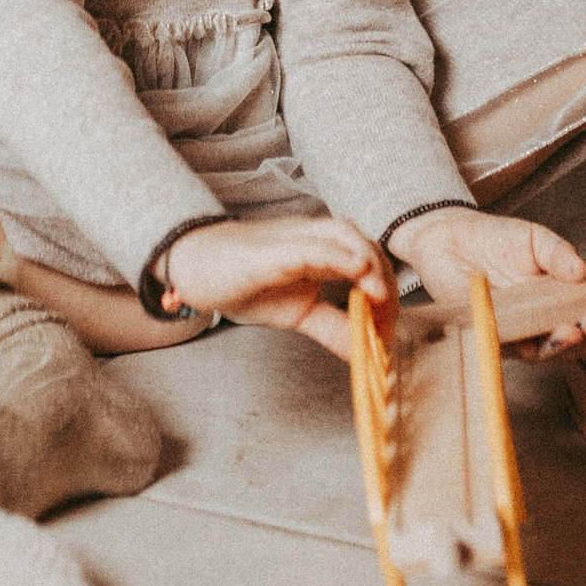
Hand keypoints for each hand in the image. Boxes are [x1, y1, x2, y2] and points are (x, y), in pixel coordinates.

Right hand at [160, 212, 390, 359]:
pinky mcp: (270, 252)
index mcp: (320, 251)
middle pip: (363, 241)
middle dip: (385, 276)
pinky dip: (337, 256)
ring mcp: (290, 240)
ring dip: (368, 261)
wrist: (193, 266)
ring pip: (342, 234)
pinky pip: (309, 247)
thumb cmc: (243, 282)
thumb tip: (367, 352)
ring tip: (381, 295)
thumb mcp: (298, 312)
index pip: (367, 256)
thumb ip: (332, 326)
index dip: (388, 286)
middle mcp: (310, 237)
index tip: (392, 325)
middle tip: (388, 319)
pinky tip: (354, 270)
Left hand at [388, 208, 585, 357]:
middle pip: (575, 342)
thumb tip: (583, 272)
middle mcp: (543, 320)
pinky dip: (522, 347)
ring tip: (571, 332)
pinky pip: (509, 349)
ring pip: (546, 352)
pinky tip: (533, 341)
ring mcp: (519, 331)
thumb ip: (557, 253)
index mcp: (561, 298)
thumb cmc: (495, 239)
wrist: (449, 238)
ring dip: (562, 347)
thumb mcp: (533, 238)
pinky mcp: (491, 336)